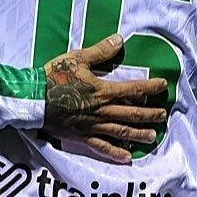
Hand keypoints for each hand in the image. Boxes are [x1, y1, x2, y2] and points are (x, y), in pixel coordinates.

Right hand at [42, 34, 168, 163]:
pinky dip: (115, 152)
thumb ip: (100, 51)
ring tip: (153, 136)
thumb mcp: (77, 58)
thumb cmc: (54, 77)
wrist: (33, 99)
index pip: (133, 89)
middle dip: (150, 114)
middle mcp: (102, 110)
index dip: (150, 87)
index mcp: (103, 90)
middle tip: (163, 115)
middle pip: (132, 114)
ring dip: (139, 134)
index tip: (163, 86)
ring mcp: (93, 126)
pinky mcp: (82, 136)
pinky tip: (127, 157)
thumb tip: (119, 39)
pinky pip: (102, 147)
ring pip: (121, 132)